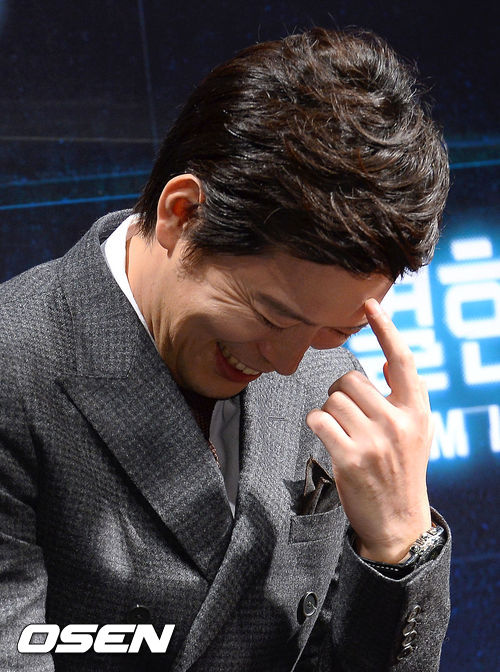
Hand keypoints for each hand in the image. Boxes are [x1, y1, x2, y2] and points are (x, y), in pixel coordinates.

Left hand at [306, 298, 432, 563]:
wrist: (398, 521)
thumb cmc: (402, 470)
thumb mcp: (416, 430)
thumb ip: (403, 396)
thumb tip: (381, 360)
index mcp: (416, 410)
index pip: (402, 360)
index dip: (385, 328)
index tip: (368, 303)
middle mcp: (399, 421)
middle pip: (350, 379)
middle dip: (341, 393)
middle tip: (347, 415)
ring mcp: (375, 439)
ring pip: (332, 399)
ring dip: (329, 412)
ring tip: (343, 433)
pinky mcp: (351, 457)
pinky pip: (319, 419)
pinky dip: (317, 425)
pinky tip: (328, 438)